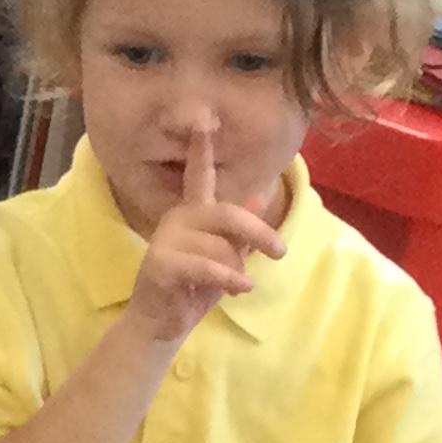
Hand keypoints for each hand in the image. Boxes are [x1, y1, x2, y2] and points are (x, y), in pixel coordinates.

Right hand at [126, 127, 284, 345]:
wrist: (161, 324)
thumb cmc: (194, 289)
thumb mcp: (226, 258)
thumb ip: (241, 232)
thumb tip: (259, 199)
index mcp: (192, 212)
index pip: (197, 175)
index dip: (200, 148)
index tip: (204, 118)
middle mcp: (177, 219)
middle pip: (227, 214)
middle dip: (258, 233)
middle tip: (280, 252)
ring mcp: (166, 240)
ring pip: (221, 246)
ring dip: (236, 269)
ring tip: (234, 285)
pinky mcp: (161, 263)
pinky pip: (208, 266)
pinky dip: (229, 279)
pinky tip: (241, 288)